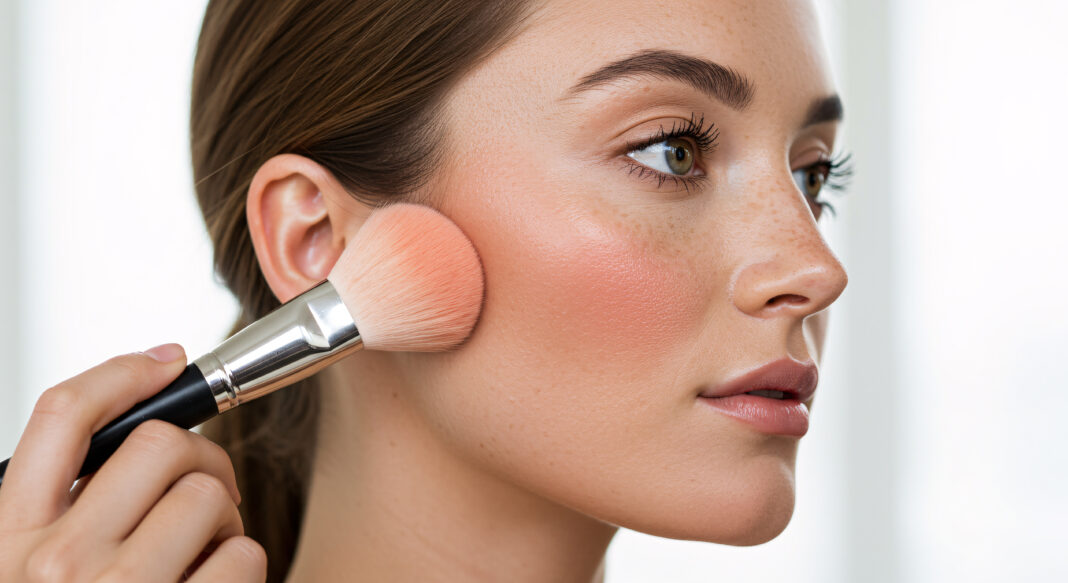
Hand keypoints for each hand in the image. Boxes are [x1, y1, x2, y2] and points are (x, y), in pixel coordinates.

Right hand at [0, 344, 265, 581]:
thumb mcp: (38, 566)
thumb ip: (72, 508)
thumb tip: (143, 430)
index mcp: (12, 539)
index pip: (62, 416)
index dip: (122, 373)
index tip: (166, 363)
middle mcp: (58, 561)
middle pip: (158, 443)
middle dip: (200, 457)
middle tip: (205, 490)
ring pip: (207, 493)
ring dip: (224, 518)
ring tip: (202, 551)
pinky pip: (244, 552)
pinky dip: (242, 562)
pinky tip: (210, 582)